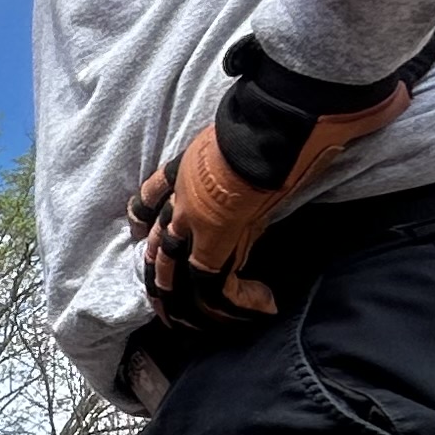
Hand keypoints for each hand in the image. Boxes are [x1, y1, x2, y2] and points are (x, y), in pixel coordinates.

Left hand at [127, 37, 417, 331]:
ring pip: (175, 277)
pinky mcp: (216, 237)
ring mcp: (194, 219)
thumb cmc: (280, 108)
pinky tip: (264, 306)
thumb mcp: (256, 123)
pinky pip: (215, 285)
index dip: (143, 223)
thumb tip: (292, 118)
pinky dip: (238, 302)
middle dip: (160, 284)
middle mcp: (183, 198)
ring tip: (207, 326)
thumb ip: (259, 133)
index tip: (144, 237)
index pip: (148, 202)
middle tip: (169, 309)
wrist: (282, 109)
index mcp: (187, 169)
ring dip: (191, 309)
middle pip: (154, 250)